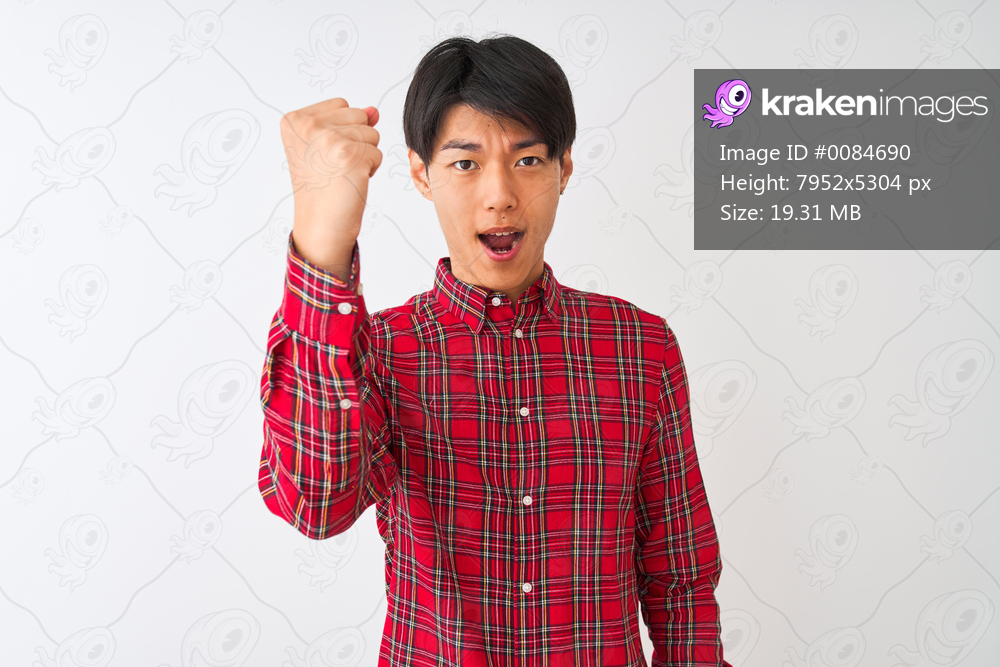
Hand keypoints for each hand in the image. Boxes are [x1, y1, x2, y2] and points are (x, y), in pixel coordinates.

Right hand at [281, 98, 381, 272]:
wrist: (320, 225)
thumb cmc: (321, 188)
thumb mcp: (325, 147)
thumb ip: (347, 122)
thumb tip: (374, 110)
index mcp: (295, 120)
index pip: (341, 105)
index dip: (342, 131)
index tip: (324, 155)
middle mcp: (309, 126)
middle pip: (359, 115)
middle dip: (356, 141)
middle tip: (334, 167)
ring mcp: (330, 140)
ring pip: (371, 134)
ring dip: (365, 156)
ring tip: (342, 174)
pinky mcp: (351, 156)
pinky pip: (377, 153)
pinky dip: (370, 170)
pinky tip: (351, 183)